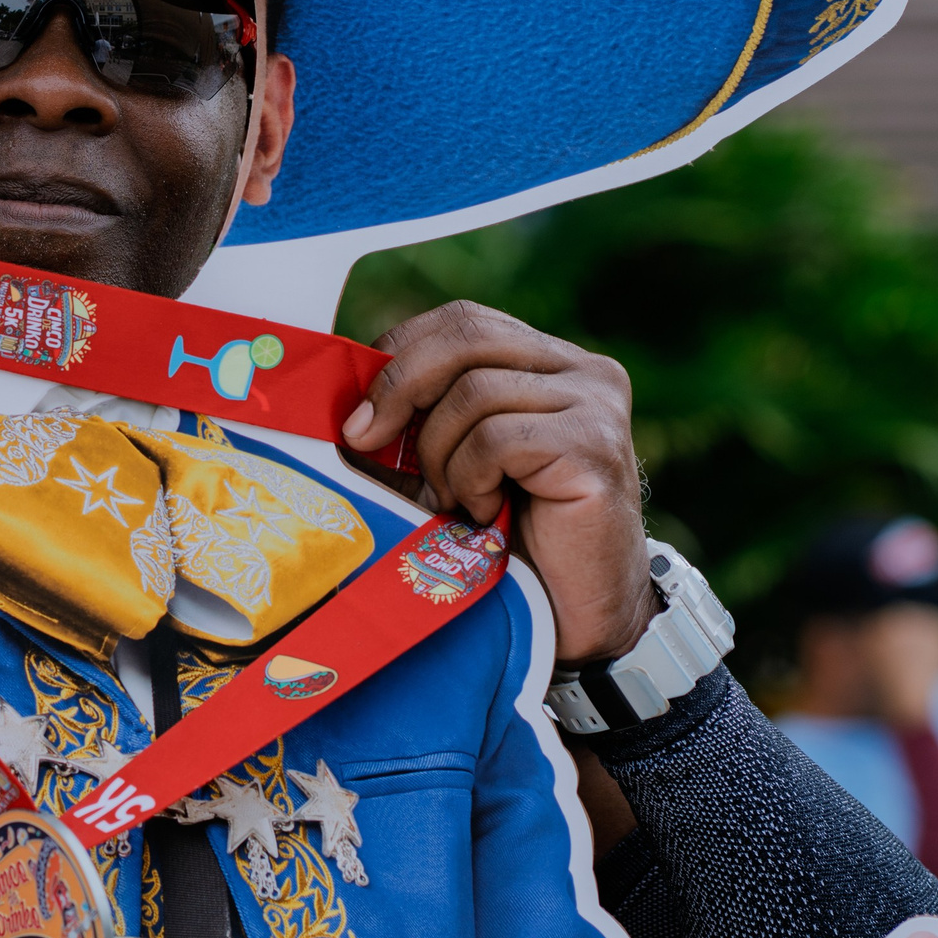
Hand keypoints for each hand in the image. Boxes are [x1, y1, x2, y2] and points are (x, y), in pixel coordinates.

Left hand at [342, 301, 651, 660]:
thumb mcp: (447, 468)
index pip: (464, 321)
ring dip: (440, 452)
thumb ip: (409, 427)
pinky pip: (497, 437)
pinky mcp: (596, 446)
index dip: (402, 353)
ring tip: (453, 500)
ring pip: (475, 390)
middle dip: (399, 385)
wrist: (574, 616)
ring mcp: (597, 403)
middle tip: (364, 438)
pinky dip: (470, 477)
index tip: (359, 411)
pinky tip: (484, 513)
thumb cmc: (508, 542)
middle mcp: (583, 370)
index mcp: (549, 363)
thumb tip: (340, 405)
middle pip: (467, 334)